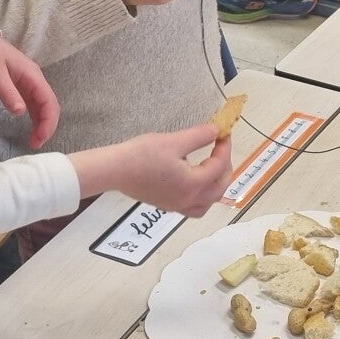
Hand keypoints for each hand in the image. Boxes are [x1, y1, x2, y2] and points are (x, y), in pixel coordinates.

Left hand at [0, 32, 59, 148]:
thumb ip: (8, 94)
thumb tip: (21, 113)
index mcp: (32, 75)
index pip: (49, 101)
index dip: (48, 121)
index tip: (39, 138)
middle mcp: (35, 80)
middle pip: (50, 105)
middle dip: (47, 125)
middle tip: (35, 144)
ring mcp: (28, 83)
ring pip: (43, 106)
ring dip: (42, 123)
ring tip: (34, 141)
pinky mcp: (21, 87)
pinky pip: (33, 104)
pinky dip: (34, 118)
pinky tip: (30, 129)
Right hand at [75, 124, 233, 216]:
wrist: (114, 170)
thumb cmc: (142, 154)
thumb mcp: (173, 141)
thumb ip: (199, 136)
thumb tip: (217, 130)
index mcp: (193, 184)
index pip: (219, 167)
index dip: (225, 148)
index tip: (224, 133)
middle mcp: (188, 199)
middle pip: (219, 188)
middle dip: (225, 167)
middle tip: (222, 148)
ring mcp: (177, 205)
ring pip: (208, 203)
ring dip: (217, 187)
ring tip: (215, 169)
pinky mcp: (167, 205)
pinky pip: (194, 208)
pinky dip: (203, 198)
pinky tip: (197, 186)